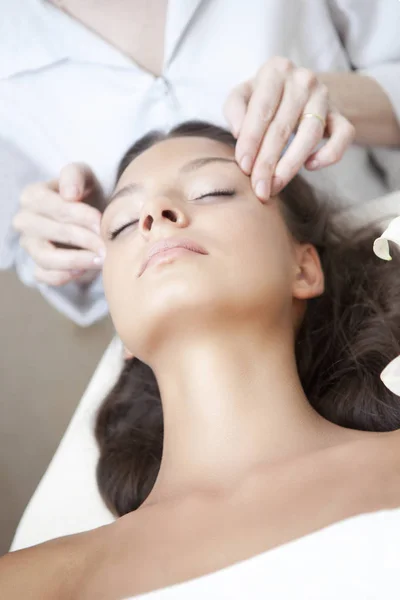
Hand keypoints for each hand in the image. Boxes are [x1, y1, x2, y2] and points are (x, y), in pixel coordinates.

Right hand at [13, 162, 105, 285]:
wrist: (92, 218)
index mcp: (33, 196)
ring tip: (101, 259)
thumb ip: (76, 176)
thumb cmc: (86, 194)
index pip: (54, 207)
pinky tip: (87, 268)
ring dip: (76, 260)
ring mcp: (30, 246)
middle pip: (51, 233)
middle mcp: (25, 221)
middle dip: (82, 239)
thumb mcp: (85, 177)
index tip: (101, 221)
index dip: (80, 215)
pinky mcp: (38, 266)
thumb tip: (69, 193)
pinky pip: (45, 276)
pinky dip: (66, 276)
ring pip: (46, 258)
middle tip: (106, 244)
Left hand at [223, 57, 354, 200]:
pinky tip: (310, 166)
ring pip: (311, 133)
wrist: (298, 91)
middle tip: (259, 188)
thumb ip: (235, 109)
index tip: (243, 167)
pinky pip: (343, 135)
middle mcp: (303, 80)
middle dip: (268, 162)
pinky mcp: (341, 115)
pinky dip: (329, 153)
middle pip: (283, 126)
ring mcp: (324, 96)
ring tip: (276, 185)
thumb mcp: (243, 95)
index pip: (262, 110)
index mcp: (276, 70)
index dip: (251, 141)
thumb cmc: (263, 98)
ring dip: (292, 164)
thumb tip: (238, 132)